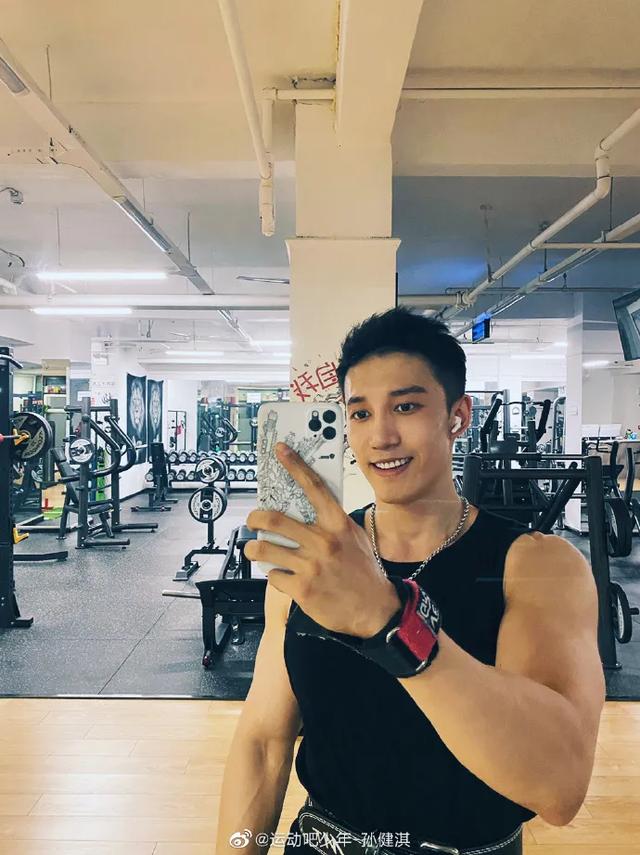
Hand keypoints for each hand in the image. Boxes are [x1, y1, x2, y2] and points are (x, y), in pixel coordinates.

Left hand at [244, 443, 401, 637]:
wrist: (375, 610)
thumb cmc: (364, 572)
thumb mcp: (355, 538)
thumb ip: (333, 522)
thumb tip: (309, 507)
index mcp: (338, 524)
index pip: (313, 487)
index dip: (295, 465)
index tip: (280, 451)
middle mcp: (323, 542)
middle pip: (274, 520)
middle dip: (255, 518)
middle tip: (252, 520)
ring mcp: (311, 566)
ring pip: (265, 549)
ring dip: (254, 548)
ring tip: (254, 548)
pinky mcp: (302, 589)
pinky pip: (273, 575)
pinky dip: (273, 574)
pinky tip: (280, 575)